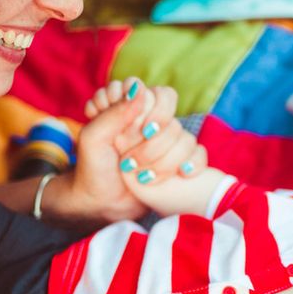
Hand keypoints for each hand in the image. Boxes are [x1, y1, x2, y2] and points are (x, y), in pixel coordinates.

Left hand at [64, 79, 206, 222]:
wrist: (102, 203)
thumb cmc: (93, 168)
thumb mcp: (93, 138)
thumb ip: (114, 112)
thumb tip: (141, 90)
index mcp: (134, 109)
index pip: (158, 94)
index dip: (152, 111)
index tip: (134, 129)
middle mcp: (154, 122)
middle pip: (173, 120)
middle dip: (152, 145)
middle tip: (128, 160)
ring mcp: (168, 142)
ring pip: (186, 140)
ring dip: (163, 162)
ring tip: (140, 176)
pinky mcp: (179, 160)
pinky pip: (199, 155)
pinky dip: (191, 165)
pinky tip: (180, 175)